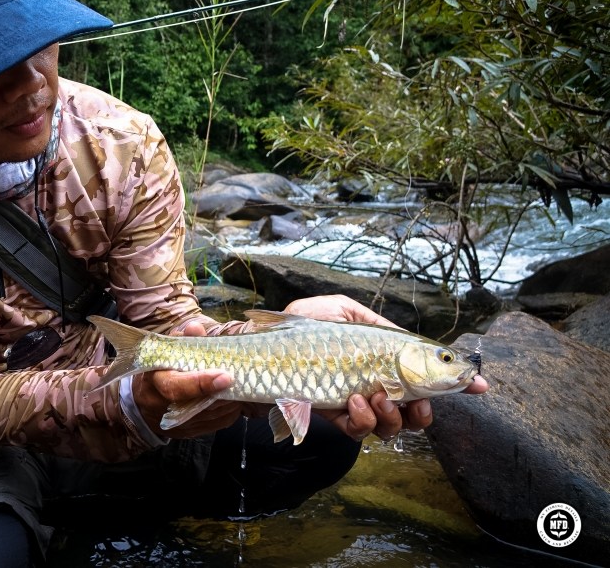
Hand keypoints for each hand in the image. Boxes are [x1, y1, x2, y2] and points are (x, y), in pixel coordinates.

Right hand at [131, 321, 241, 438]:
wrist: (145, 405)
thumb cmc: (158, 371)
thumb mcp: (165, 351)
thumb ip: (182, 340)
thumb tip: (196, 328)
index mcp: (156, 382)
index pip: (177, 388)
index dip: (201, 383)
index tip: (225, 376)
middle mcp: (165, 407)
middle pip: (202, 404)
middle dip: (224, 391)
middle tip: (240, 377)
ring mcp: (180, 424)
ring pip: (214, 415)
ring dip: (230, 400)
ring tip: (239, 384)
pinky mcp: (193, 432)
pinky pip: (219, 422)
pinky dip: (230, 409)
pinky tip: (233, 397)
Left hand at [287, 295, 490, 439]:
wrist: (261, 349)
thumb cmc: (301, 326)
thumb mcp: (345, 313)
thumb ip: (380, 327)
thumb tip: (410, 341)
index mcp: (382, 358)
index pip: (426, 374)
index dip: (457, 383)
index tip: (482, 386)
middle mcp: (374, 383)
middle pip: (416, 411)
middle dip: (424, 411)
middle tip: (413, 400)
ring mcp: (355, 403)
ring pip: (393, 425)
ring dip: (392, 415)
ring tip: (375, 395)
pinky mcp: (333, 417)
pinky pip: (361, 430)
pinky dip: (364, 419)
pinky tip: (355, 401)